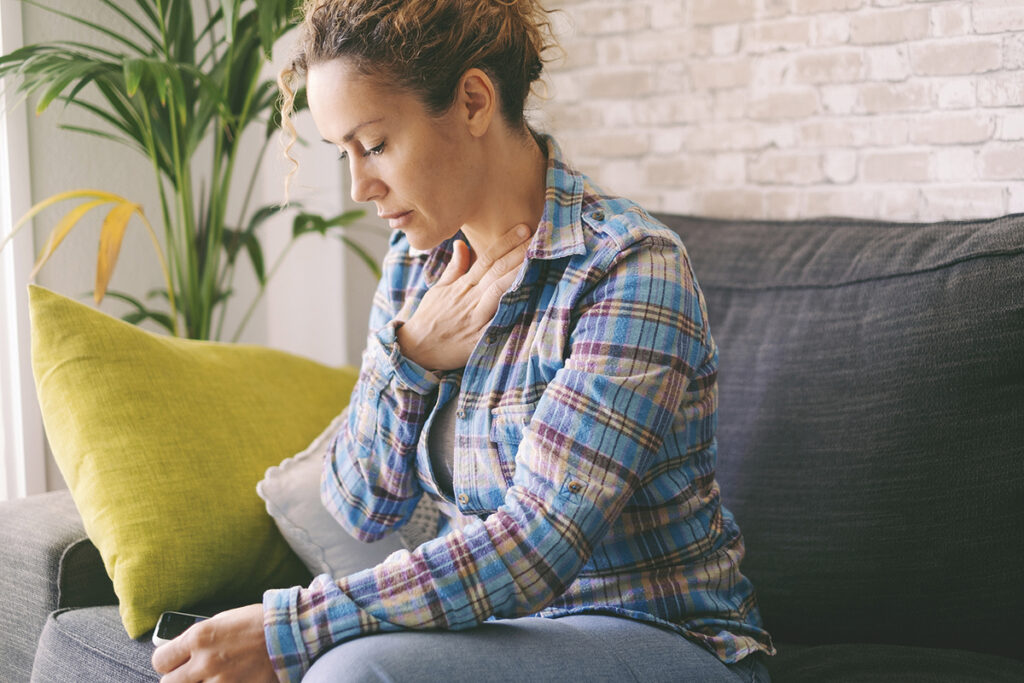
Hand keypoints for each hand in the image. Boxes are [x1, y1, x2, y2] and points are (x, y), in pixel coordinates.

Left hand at [151, 604, 274, 682]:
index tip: (174, 663)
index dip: (167, 662)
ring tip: (216, 675)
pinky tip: (231, 679)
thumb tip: (179, 653)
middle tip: (191, 674)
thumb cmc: (258, 623)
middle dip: (178, 678)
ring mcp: (222, 681)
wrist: (292, 633)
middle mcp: (205, 662)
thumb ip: (197, 639)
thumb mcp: (222, 621)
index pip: (160, 660)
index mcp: (199, 638)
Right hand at [396, 223, 531, 370]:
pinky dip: (509, 310)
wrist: (416, 348)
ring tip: (535, 259)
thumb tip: (462, 243)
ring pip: (497, 291)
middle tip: (538, 237)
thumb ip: (454, 267)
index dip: (505, 243)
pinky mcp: (478, 338)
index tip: (523, 228)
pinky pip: (496, 322)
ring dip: (516, 274)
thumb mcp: (439, 289)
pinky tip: (527, 299)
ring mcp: (474, 317)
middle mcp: (469, 298)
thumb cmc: (429, 317)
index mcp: (461, 285)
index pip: (486, 259)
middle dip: (517, 253)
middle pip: (496, 271)